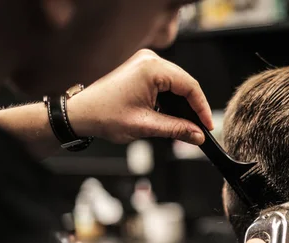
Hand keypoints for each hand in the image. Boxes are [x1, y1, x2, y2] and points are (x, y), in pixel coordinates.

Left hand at [67, 49, 212, 144]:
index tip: (207, 126)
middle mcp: (149, 60)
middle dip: (194, 106)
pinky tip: (177, 114)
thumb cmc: (105, 115)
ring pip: (177, 83)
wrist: (81, 114)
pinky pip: (167, 82)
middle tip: (201, 129)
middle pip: (185, 83)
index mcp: (151, 69)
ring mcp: (145, 63)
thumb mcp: (146, 126)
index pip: (189, 86)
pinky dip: (174, 98)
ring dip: (184, 103)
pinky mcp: (142, 70)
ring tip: (190, 124)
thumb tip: (198, 135)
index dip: (201, 108)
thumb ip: (177, 129)